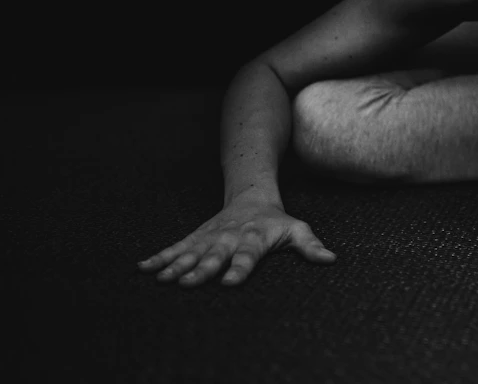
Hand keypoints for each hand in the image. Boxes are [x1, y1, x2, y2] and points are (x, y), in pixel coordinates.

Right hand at [137, 197, 335, 286]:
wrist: (251, 196)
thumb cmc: (276, 221)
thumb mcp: (296, 230)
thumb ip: (310, 246)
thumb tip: (331, 259)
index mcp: (254, 239)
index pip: (247, 256)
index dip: (240, 268)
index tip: (230, 282)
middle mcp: (229, 238)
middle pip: (215, 256)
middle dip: (202, 269)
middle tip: (189, 283)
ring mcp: (210, 238)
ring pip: (192, 252)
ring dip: (177, 265)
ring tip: (162, 279)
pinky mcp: (196, 237)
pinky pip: (176, 247)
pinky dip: (160, 257)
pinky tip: (144, 268)